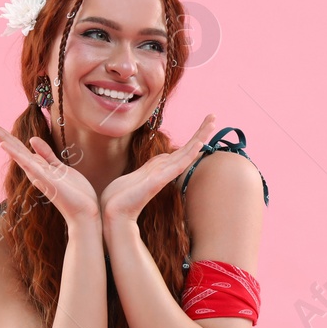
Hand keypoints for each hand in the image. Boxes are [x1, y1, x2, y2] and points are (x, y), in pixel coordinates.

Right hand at [0, 115, 100, 223]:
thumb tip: (31, 139)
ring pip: (17, 153)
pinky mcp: (46, 180)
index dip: (4, 133)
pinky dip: (17, 155)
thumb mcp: (60, 168)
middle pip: (13, 146)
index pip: (18, 145)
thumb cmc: (74, 193)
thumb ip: (46, 154)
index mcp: (37, 165)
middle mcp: (34, 169)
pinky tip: (5, 146)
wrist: (85, 212)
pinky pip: (30, 165)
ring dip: (3, 139)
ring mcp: (38, 175)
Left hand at [99, 113, 216, 225]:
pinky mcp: (158, 181)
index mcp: (161, 167)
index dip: (195, 136)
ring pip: (186, 153)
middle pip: (188, 147)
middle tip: (213, 116)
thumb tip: (160, 162)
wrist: (113, 211)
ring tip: (211, 123)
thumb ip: (150, 168)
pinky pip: (177, 166)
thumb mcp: (138, 175)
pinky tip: (198, 145)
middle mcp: (165, 170)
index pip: (182, 149)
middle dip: (201, 131)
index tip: (205, 122)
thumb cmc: (121, 196)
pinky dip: (189, 155)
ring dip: (199, 137)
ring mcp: (163, 175)